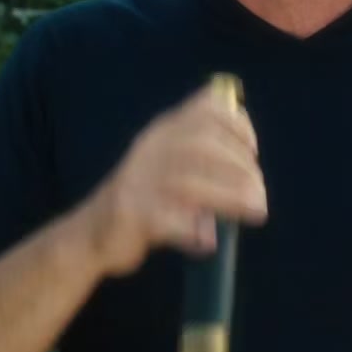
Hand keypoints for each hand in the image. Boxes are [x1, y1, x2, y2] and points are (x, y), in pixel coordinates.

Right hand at [85, 76, 266, 275]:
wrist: (91, 234)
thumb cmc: (145, 199)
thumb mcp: (170, 166)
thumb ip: (204, 159)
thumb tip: (252, 173)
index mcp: (163, 132)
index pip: (203, 109)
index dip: (237, 125)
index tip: (254, 151)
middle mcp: (150, 149)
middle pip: (202, 146)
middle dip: (240, 168)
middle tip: (260, 194)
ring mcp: (137, 181)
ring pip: (190, 183)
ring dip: (230, 198)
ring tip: (255, 213)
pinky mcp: (129, 214)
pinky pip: (168, 220)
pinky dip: (194, 231)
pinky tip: (209, 242)